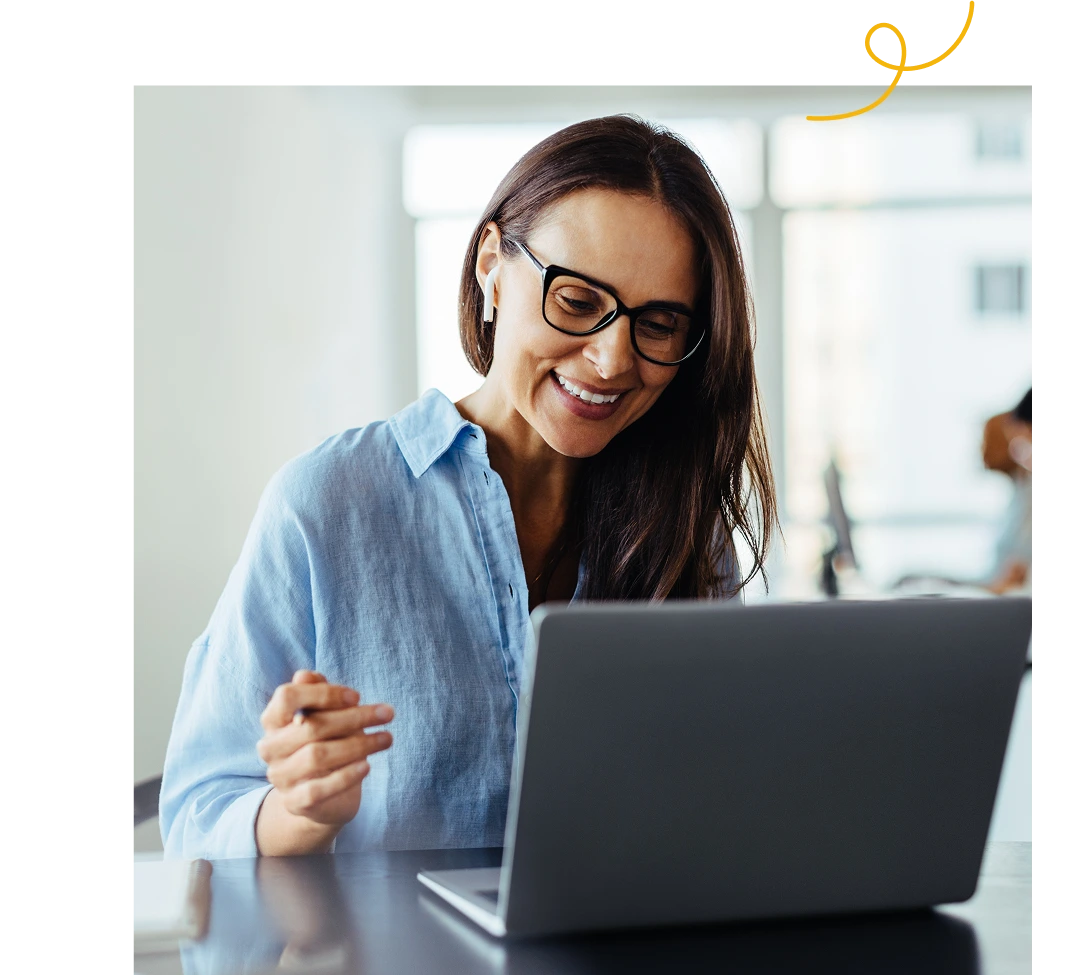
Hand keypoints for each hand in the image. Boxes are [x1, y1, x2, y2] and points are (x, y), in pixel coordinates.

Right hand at [256, 671, 393, 841]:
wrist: (321, 797)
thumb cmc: (325, 742)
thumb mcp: (324, 715)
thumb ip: (317, 694)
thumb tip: (305, 675)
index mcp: (273, 720)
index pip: (287, 696)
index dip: (323, 693)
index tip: (357, 696)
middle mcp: (271, 747)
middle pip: (310, 726)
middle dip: (354, 717)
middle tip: (388, 713)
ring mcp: (280, 776)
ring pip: (317, 756)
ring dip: (358, 745)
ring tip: (387, 738)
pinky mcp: (294, 802)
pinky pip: (318, 789)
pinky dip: (345, 776)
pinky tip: (367, 765)